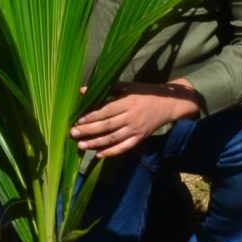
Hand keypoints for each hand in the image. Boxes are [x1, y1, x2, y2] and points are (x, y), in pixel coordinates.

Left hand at [71, 82, 199, 159]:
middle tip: (73, 133)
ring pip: (114, 138)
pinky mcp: (140, 138)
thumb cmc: (143, 92)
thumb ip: (106, 89)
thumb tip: (83, 91)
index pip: (106, 111)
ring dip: (96, 143)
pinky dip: (112, 152)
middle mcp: (131, 117)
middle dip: (89, 130)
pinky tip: (99, 155)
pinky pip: (125, 147)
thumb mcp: (127, 86)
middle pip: (107, 126)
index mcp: (128, 102)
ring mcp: (136, 129)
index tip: (77, 120)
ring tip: (81, 146)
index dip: (91, 116)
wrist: (167, 104)